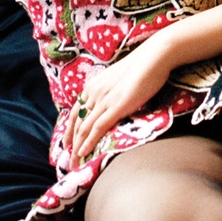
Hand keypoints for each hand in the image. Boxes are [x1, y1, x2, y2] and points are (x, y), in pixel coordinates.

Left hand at [64, 39, 173, 167]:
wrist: (153, 56)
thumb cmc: (142, 65)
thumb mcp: (119, 78)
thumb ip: (111, 90)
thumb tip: (113, 100)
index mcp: (93, 85)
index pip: (77, 111)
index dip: (71, 129)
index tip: (68, 143)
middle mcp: (94, 93)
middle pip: (77, 122)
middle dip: (71, 143)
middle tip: (68, 159)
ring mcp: (104, 100)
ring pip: (84, 128)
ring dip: (77, 148)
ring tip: (74, 164)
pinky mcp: (116, 106)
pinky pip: (98, 127)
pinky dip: (89, 142)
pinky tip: (83, 153)